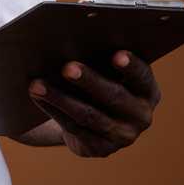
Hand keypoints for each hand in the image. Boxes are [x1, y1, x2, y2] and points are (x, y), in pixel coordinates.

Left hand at [28, 50, 161, 157]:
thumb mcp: (106, 70)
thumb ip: (99, 56)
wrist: (91, 119)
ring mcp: (122, 135)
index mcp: (147, 91)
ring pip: (88, 115)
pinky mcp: (100, 148)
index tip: (117, 54)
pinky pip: (74, 127)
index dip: (131, 67)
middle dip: (89, 81)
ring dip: (60, 98)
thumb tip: (68, 36)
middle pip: (113, 96)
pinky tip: (36, 96)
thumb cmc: (98, 79)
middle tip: (67, 67)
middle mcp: (140, 116)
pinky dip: (53, 110)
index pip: (142, 77)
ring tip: (37, 84)